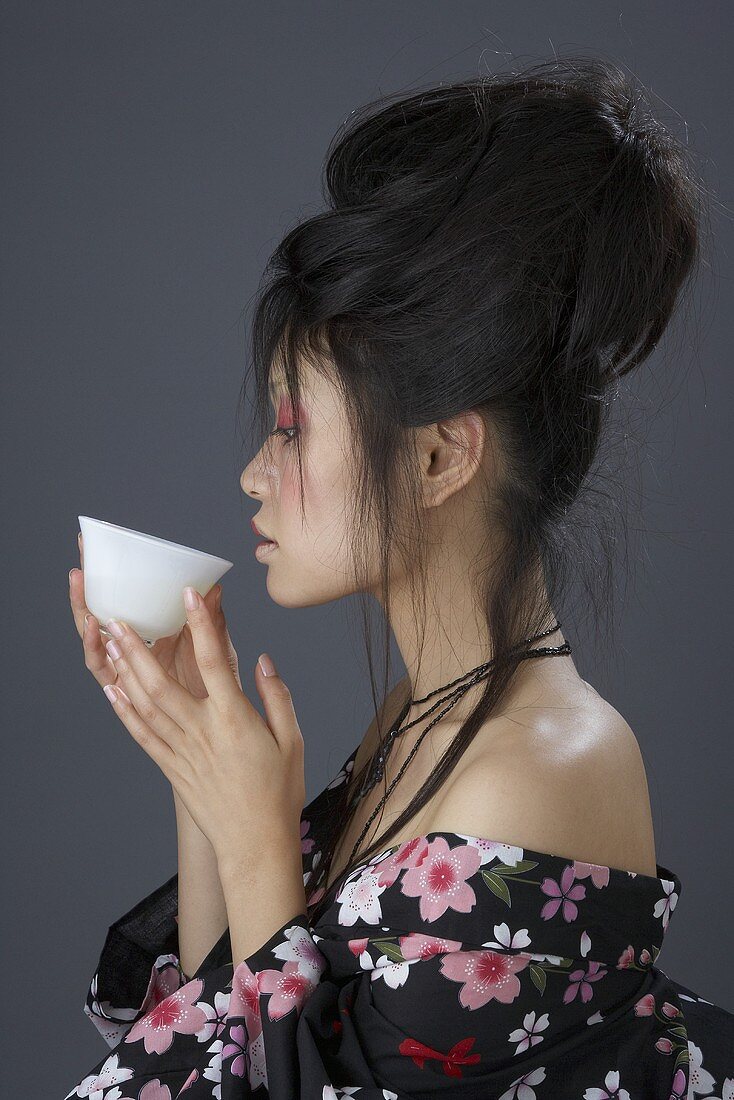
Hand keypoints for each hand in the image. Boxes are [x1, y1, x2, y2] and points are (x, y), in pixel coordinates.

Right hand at [69, 532, 241, 699]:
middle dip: (84, 592)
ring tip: (83, 591)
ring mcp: (124, 672)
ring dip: (84, 616)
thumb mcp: (217, 650)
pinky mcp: (124, 693)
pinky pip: (103, 671)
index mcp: (149, 637)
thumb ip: (212, 621)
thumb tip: (214, 587)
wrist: (221, 730)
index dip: (104, 576)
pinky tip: (97, 631)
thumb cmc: (219, 690)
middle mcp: (129, 654)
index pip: (118, 601)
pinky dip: (96, 650)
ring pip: (93, 642)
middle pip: (97, 618)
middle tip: (79, 565)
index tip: (93, 546)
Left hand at [97, 589, 305, 868]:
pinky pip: (142, 735)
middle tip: (119, 619)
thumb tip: (262, 660)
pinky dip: (124, 712)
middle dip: (137, 648)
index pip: (215, 661)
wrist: (254, 845)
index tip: (190, 594)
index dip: (202, 624)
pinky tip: (112, 693)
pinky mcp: (171, 769)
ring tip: (109, 644)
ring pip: (145, 705)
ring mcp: (182, 751)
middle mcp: (202, 731)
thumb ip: (277, 695)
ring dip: (124, 673)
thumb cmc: (279, 792)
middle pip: (161, 682)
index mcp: (235, 719)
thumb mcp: (293, 740)